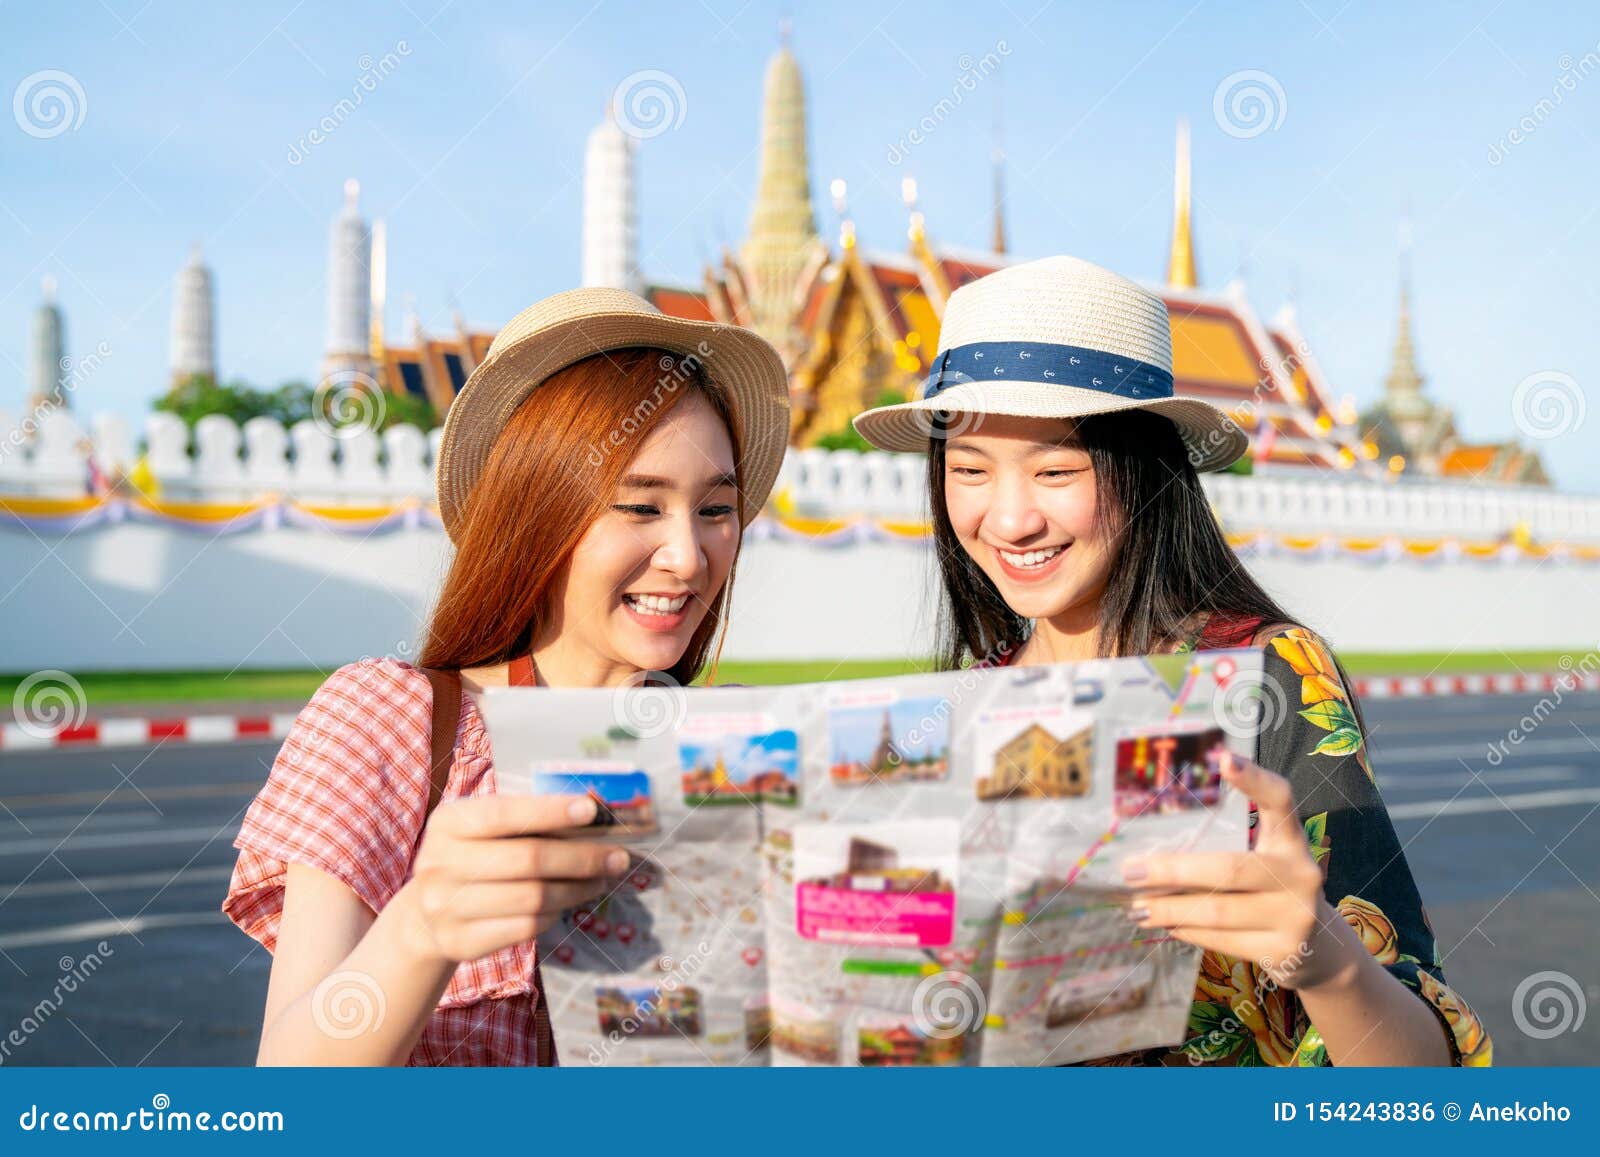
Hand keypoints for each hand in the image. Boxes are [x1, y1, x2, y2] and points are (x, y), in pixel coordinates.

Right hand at [399, 793, 627, 965]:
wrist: (426, 915)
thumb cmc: (473, 857)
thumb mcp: (485, 830)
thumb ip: (528, 821)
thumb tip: (593, 819)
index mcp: (449, 823)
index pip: (504, 814)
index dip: (550, 812)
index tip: (592, 811)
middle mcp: (440, 863)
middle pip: (528, 860)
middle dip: (581, 857)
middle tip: (617, 857)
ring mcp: (446, 907)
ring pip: (533, 898)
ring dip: (577, 889)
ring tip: (601, 880)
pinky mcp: (461, 942)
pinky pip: (525, 927)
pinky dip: (555, 914)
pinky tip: (568, 903)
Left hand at [1120, 754, 1359, 991]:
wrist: (1317, 947)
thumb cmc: (1272, 888)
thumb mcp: (1264, 858)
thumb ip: (1226, 847)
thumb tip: (1151, 851)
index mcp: (1292, 840)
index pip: (1279, 801)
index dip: (1254, 779)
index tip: (1223, 758)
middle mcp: (1300, 874)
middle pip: (1229, 869)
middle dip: (1172, 871)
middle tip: (1131, 870)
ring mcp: (1295, 916)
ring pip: (1217, 911)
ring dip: (1169, 909)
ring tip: (1137, 906)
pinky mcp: (1283, 952)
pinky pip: (1221, 939)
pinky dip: (1186, 930)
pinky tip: (1166, 925)